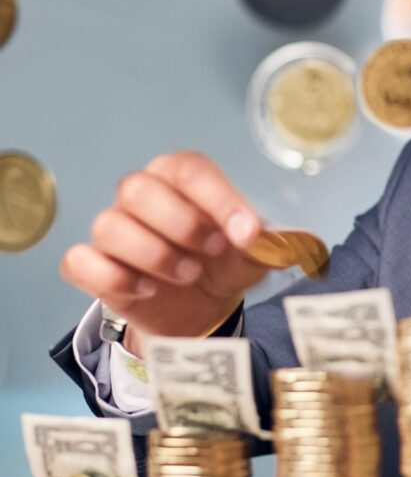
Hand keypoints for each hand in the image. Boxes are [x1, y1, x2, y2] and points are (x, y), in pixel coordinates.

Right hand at [60, 152, 269, 354]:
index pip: (189, 169)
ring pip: (109, 225)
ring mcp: (114, 229)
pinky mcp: (92, 265)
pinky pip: (80, 261)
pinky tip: (147, 289)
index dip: (219, 199)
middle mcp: (142, 195)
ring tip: (188, 274)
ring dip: (154, 254)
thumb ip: (263, 242)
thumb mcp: (253, 254)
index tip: (246, 233)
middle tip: (213, 250)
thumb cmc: (225, 264)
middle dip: (181, 223)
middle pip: (137, 188)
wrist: (203, 307)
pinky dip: (113, 277)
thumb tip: (263, 238)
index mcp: (181, 177)